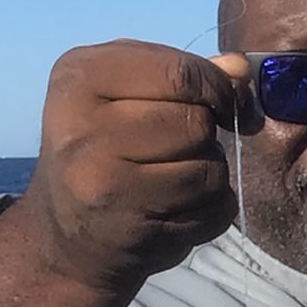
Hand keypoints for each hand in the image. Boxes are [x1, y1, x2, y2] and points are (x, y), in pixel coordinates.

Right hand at [0, 42, 252, 306]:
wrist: (65, 237)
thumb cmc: (104, 151)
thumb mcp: (124, 95)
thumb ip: (183, 75)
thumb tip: (241, 68)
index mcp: (79, 77)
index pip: (178, 72)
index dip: (216, 87)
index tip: (220, 102)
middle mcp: (82, 128)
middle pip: (196, 122)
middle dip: (206, 134)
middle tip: (181, 147)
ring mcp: (102, 182)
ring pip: (210, 167)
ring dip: (211, 173)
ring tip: (178, 179)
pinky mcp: (130, 229)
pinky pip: (213, 209)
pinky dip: (213, 209)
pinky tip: (179, 209)